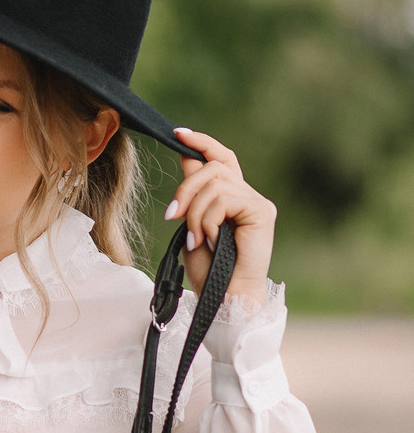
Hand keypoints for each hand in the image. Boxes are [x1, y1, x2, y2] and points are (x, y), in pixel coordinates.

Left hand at [168, 128, 275, 305]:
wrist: (225, 299)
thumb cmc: (209, 272)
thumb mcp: (192, 225)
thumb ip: (193, 195)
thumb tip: (187, 158)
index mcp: (232, 198)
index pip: (221, 158)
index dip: (201, 143)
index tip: (177, 134)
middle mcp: (248, 196)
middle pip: (212, 168)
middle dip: (184, 189)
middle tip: (171, 216)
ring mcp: (257, 203)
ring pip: (214, 184)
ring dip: (194, 212)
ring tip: (195, 238)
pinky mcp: (262, 212)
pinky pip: (224, 199)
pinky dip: (207, 220)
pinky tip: (208, 240)